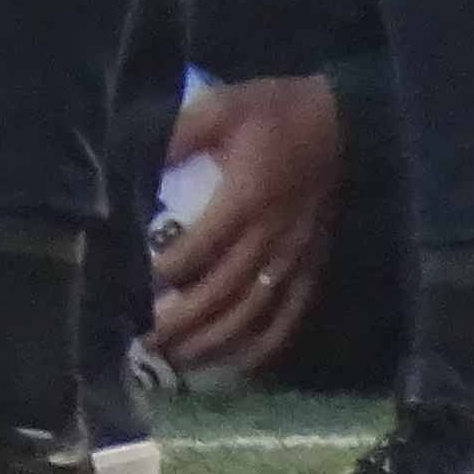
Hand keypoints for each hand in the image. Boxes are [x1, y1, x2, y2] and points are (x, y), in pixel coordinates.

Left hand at [151, 73, 341, 379]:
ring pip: (253, 315)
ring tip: (177, 361)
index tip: (131, 288)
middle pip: (222, 294)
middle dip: (181, 322)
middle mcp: (271, 238)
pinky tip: (237, 365)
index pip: (199, 249)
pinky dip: (263, 348)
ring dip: (214, 343)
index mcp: (246, 198)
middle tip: (143, 341)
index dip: (164, 273)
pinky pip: (290, 318)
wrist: (343, 122)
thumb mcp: (220, 107)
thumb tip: (130, 162)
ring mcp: (295, 259)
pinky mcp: (313, 268)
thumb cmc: (274, 112)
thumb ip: (177, 135)